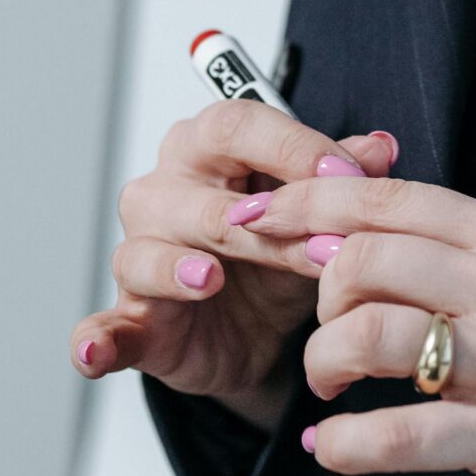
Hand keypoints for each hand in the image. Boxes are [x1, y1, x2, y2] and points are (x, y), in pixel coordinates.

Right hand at [68, 103, 397, 426]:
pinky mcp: (131, 318)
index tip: (346, 175)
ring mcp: (139, 255)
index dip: (291, 147)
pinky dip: (95, 339)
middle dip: (263, 223)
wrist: (260, 332)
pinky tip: (96, 351)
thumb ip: (343, 177)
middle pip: (200, 194)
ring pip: (148, 252)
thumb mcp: (318, 214)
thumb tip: (380, 148)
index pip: (237, 124)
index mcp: (207, 149)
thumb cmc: (278, 254)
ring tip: (212, 278)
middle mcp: (163, 193)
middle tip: (319, 249)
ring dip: (180, 268)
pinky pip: (101, 327)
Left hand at [240, 173, 475, 475]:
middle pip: (364, 254)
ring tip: (328, 389)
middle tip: (315, 329)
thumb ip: (475, 260)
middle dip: (313, 291)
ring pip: (370, 333)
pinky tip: (335, 449)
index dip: (309, 201)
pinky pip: (399, 433)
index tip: (260, 217)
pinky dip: (347, 444)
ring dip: (323, 363)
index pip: (392, 196)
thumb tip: (374, 246)